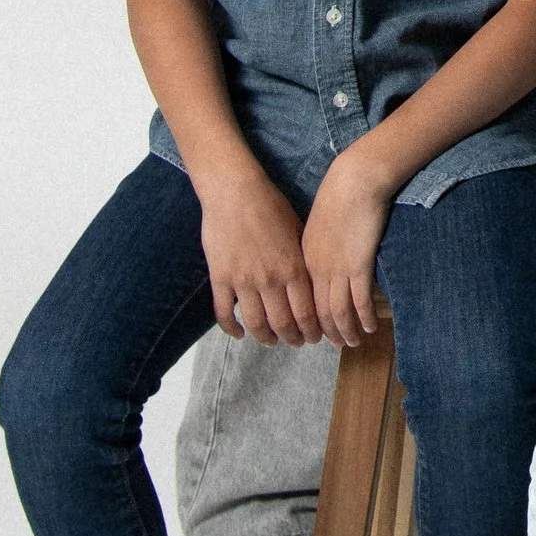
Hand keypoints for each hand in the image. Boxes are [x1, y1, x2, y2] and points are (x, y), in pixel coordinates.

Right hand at [198, 170, 318, 344]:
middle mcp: (270, 280)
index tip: (315, 337)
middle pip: (283, 323)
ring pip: (256, 323)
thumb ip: (304, 258)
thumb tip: (316, 280)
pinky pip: (224, 313)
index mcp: (293, 268)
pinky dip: (232, 329)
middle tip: (296, 344)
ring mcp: (243, 281)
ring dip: (266, 338)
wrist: (235, 191)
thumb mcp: (298, 230)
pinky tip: (239, 334)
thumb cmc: (271, 206)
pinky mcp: (220, 278)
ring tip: (271, 342)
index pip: (307, 312)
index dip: (312, 330)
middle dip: (293, 338)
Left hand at [304, 145, 397, 347]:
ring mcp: (338, 269)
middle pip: (319, 312)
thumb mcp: (319, 225)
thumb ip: (318, 248)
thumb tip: (324, 263)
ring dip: (346, 331)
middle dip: (328, 333)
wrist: (353, 182)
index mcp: (304, 259)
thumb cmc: (338, 196)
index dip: (312, 321)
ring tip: (354, 342)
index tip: (319, 332)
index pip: (304, 301)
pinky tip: (369, 326)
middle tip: (337, 345)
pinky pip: (359, 301)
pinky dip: (363, 318)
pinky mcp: (359, 265)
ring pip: (338, 311)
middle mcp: (317, 269)